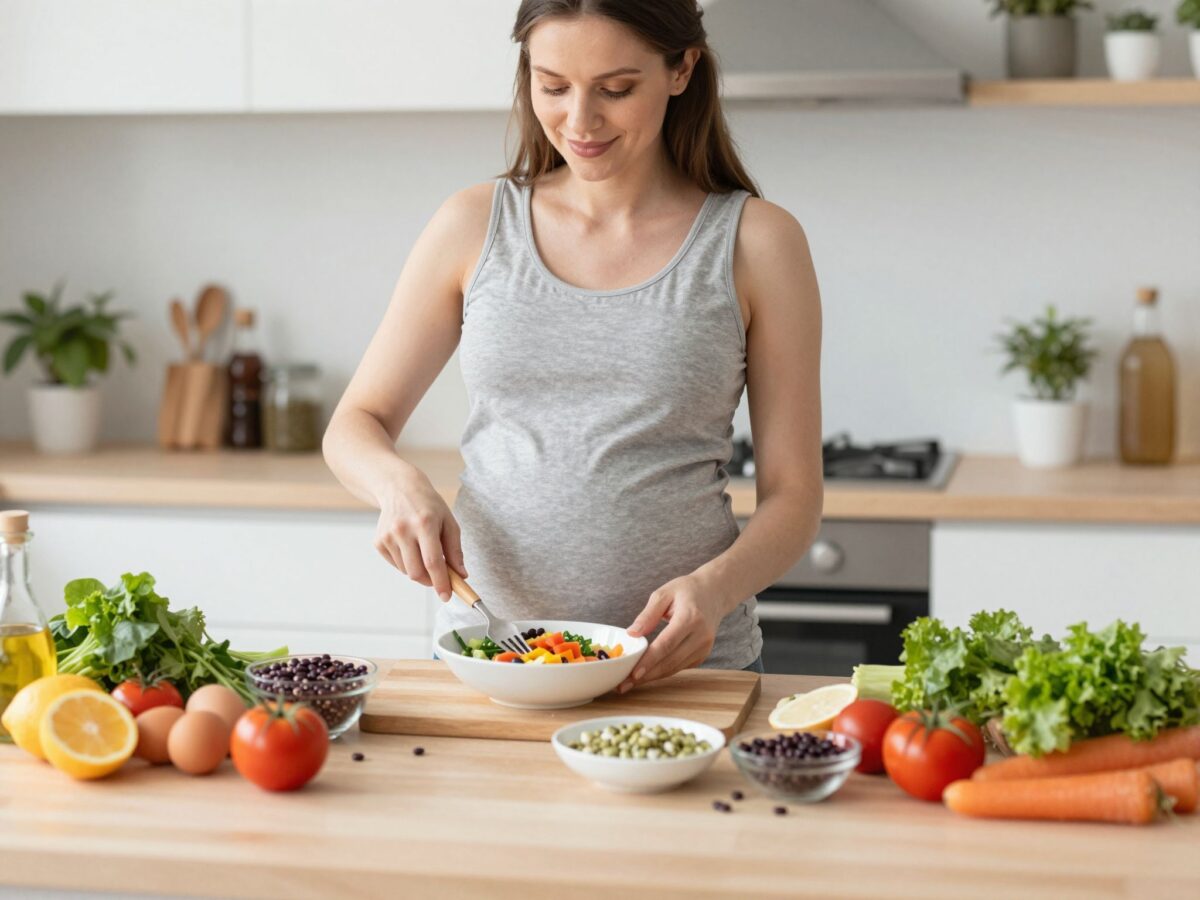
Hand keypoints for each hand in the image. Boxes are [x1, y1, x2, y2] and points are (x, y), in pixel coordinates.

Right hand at [373, 470, 465, 602]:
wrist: (399, 488)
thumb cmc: (429, 506)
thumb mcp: (449, 522)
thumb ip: (455, 550)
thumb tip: (461, 575)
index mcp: (424, 524)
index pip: (433, 562)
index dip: (441, 582)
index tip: (447, 596)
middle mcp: (403, 530)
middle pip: (416, 572)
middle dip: (430, 582)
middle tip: (439, 578)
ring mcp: (388, 536)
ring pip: (406, 571)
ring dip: (419, 571)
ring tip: (424, 552)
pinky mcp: (379, 541)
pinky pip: (396, 564)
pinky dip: (407, 564)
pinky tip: (410, 547)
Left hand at [618, 573, 729, 692]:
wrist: (714, 593)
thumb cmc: (687, 590)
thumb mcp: (664, 593)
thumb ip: (648, 614)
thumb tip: (631, 634)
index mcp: (691, 618)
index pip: (667, 644)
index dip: (649, 661)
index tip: (633, 674)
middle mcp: (701, 636)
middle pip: (670, 661)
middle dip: (646, 675)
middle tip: (624, 684)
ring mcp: (704, 647)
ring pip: (675, 668)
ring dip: (652, 677)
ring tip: (630, 683)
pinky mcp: (703, 654)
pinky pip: (679, 667)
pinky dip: (662, 671)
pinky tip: (646, 674)